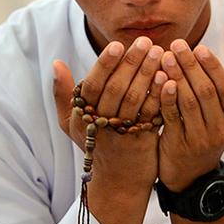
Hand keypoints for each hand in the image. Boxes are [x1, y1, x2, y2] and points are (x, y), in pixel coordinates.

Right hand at [53, 37, 167, 190]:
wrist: (119, 182)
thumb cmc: (96, 144)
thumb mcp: (72, 123)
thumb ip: (62, 94)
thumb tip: (56, 64)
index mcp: (82, 116)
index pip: (92, 86)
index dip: (105, 64)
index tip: (118, 44)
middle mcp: (100, 125)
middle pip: (116, 89)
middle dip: (131, 63)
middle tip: (146, 42)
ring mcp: (122, 134)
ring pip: (134, 100)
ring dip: (147, 74)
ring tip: (159, 52)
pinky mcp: (143, 141)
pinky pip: (151, 114)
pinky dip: (158, 94)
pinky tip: (167, 77)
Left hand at [158, 40, 223, 191]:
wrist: (190, 175)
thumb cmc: (209, 136)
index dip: (213, 67)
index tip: (200, 47)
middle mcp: (220, 131)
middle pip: (206, 92)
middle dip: (190, 66)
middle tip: (177, 45)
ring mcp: (199, 140)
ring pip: (188, 102)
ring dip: (176, 76)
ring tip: (165, 57)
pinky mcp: (177, 145)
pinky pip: (170, 116)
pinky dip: (165, 96)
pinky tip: (159, 79)